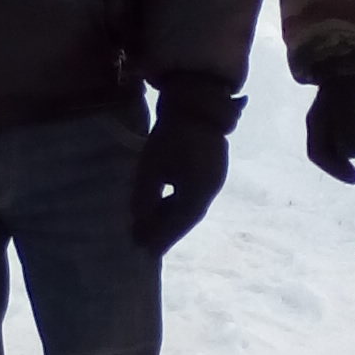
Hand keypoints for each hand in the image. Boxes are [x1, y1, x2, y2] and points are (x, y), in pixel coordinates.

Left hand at [130, 79, 241, 253]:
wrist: (196, 101)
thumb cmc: (172, 135)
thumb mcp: (153, 168)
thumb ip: (147, 198)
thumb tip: (140, 221)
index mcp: (199, 191)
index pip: (179, 223)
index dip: (162, 238)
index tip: (145, 252)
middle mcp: (211, 188)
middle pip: (187, 216)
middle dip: (166, 231)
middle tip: (145, 244)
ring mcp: (215, 176)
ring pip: (191, 204)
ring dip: (171, 217)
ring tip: (151, 227)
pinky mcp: (211, 165)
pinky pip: (194, 192)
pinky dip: (178, 202)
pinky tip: (164, 203)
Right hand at [304, 75, 354, 183]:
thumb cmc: (350, 76)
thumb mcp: (348, 101)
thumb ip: (344, 127)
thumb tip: (344, 153)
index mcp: (317, 121)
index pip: (320, 154)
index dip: (336, 170)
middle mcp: (323, 121)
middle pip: (340, 150)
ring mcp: (336, 117)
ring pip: (353, 142)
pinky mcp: (350, 112)